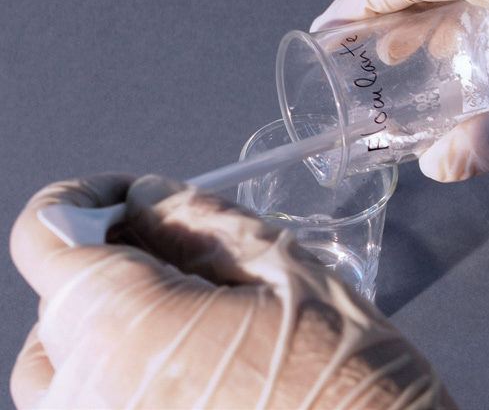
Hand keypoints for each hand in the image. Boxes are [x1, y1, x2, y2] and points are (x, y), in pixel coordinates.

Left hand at [10, 174, 456, 408]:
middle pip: (55, 301)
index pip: (45, 236)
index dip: (80, 200)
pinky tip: (180, 356)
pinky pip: (87, 406)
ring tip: (176, 306)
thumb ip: (198, 219)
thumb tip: (147, 196)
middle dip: (105, 258)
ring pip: (59, 364)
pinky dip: (112, 367)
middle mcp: (89, 400)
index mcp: (124, 328)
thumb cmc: (347, 370)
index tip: (122, 196)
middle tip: (170, 247)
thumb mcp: (281, 266)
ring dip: (100, 318)